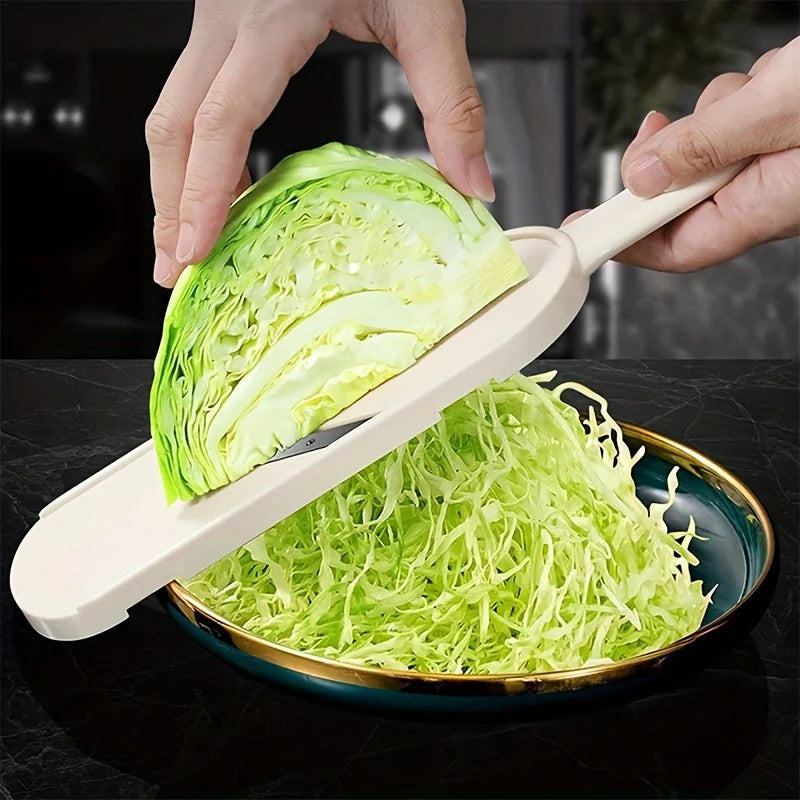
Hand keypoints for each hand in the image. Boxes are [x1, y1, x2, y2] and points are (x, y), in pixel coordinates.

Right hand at [147, 0, 492, 287]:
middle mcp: (226, 20)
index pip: (222, 121)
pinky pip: (193, 101)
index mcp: (268, 15)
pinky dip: (196, 156)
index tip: (196, 248)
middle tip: (174, 270)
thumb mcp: (427, 9)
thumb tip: (472, 182)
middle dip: (169, 204)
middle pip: (173, 126)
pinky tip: (216, 192)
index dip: (203, 192)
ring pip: (171, 114)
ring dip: (172, 185)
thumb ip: (452, 98)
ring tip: (185, 245)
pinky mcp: (225, 29)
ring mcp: (217, 23)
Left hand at [564, 36, 799, 271]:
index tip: (584, 235)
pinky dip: (738, 101)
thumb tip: (641, 175)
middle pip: (683, 196)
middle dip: (668, 160)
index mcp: (768, 206)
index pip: (677, 248)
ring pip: (708, 152)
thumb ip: (705, 144)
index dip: (625, 243)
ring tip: (755, 88)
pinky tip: (774, 79)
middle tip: (658, 131)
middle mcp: (771, 193)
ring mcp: (778, 164)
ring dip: (710, 118)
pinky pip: (737, 125)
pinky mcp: (785, 136)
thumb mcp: (778, 108)